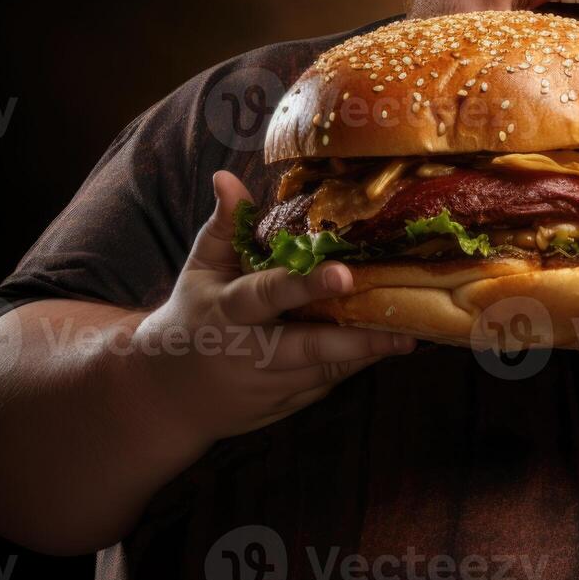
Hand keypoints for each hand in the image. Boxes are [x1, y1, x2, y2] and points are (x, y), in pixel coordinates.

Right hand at [131, 170, 414, 442]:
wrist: (167, 397)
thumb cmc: (191, 317)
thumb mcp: (199, 270)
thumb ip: (223, 227)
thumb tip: (227, 176)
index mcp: (227, 312)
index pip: (268, 295)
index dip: (305, 285)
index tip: (344, 273)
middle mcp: (249, 351)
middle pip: (307, 346)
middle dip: (354, 338)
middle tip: (403, 328)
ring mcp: (269, 384)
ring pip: (325, 368)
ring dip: (368, 352)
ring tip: (410, 333)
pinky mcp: (286, 403)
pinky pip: (327, 382)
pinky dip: (355, 365)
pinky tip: (388, 345)